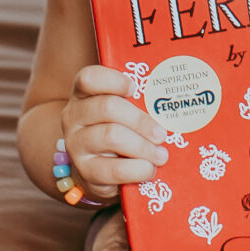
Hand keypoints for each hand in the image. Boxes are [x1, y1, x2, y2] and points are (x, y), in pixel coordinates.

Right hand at [62, 64, 167, 197]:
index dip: (114, 80)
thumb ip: (139, 101)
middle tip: (162, 133)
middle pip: (107, 107)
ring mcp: (76, 145)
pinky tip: (149, 169)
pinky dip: (137, 169)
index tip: (135, 88)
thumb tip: (175, 96)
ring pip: (111, 136)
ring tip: (160, 154)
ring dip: (143, 146)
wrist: (98, 172)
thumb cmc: (119, 131)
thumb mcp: (123, 112)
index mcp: (83, 95)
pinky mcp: (85, 172)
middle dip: (140, 120)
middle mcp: (74, 117)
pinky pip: (114, 169)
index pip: (89, 78)